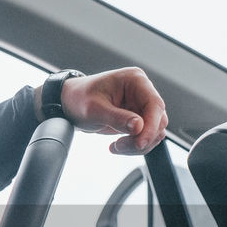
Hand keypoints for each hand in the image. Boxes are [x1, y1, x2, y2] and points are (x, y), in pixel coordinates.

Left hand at [39, 67, 167, 155]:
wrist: (68, 104)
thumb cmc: (78, 98)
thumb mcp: (94, 109)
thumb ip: (117, 118)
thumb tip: (139, 127)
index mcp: (134, 80)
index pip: (154, 104)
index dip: (151, 126)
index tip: (140, 142)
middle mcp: (141, 91)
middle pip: (158, 120)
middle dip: (143, 138)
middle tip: (121, 146)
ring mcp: (140, 105)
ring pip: (154, 131)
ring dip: (139, 144)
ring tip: (116, 147)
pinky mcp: (136, 119)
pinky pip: (145, 136)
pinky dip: (134, 146)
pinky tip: (117, 146)